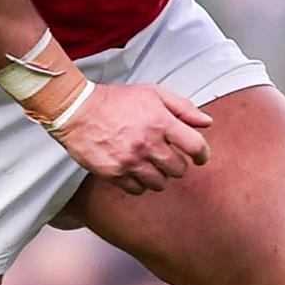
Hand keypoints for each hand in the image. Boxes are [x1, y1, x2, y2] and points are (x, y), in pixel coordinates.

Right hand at [52, 83, 212, 194]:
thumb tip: (207, 123)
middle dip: (176, 164)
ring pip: (160, 183)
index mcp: (161, 122)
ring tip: (148, 163)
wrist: (77, 109)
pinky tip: (133, 170)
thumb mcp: (153, 94)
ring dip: (158, 176)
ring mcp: (130, 161)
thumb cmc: (117, 100)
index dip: (202, 155)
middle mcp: (148, 143)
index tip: (199, 158)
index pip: (195, 146)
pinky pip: (138, 190)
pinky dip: (138, 183)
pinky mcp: (114, 173)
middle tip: (165, 156)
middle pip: (179, 169)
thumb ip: (183, 108)